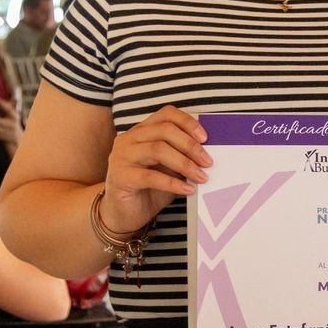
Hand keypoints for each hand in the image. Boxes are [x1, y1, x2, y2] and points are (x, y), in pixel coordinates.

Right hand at [103, 105, 211, 231]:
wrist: (124, 214)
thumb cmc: (150, 188)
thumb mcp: (171, 168)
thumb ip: (183, 156)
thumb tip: (208, 153)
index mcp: (142, 131)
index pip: (166, 114)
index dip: (187, 123)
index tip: (205, 138)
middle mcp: (129, 139)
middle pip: (164, 130)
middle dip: (190, 145)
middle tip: (208, 162)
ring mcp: (122, 156)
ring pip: (157, 150)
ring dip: (184, 163)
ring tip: (201, 177)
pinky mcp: (120, 177)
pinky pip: (150, 176)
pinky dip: (173, 183)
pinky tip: (188, 189)